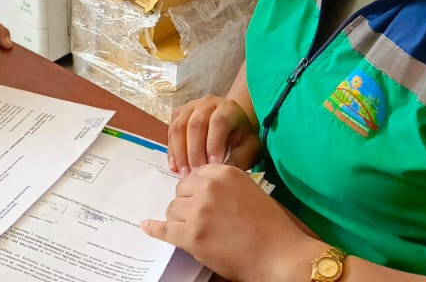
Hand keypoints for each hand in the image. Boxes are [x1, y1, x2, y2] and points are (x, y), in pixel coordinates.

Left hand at [141, 165, 322, 281]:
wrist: (278, 253)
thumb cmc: (270, 226)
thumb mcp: (248, 190)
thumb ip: (223, 185)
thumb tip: (198, 189)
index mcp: (224, 172)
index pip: (194, 175)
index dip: (195, 190)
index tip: (198, 200)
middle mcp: (208, 187)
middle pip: (180, 192)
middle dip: (187, 205)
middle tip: (200, 219)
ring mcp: (198, 211)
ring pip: (173, 211)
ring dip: (180, 220)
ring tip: (196, 231)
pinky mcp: (192, 236)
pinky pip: (164, 230)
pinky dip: (154, 229)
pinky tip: (147, 226)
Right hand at [168, 95, 261, 173]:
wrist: (232, 123)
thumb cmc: (241, 137)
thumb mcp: (249, 148)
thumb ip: (238, 158)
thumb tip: (220, 171)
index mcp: (228, 108)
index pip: (218, 123)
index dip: (214, 144)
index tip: (214, 165)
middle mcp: (208, 103)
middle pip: (195, 125)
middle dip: (194, 152)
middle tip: (197, 173)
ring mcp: (190, 107)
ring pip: (179, 128)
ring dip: (180, 153)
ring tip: (185, 173)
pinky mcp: (178, 115)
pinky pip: (171, 132)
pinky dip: (173, 151)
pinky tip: (176, 167)